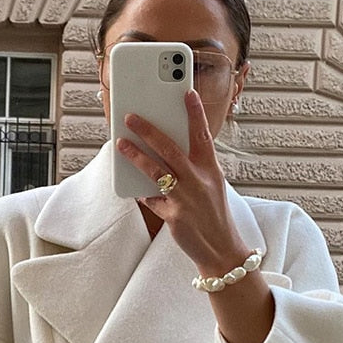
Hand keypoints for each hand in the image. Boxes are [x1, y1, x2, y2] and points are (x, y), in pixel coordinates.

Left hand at [115, 89, 249, 274]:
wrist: (221, 250)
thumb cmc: (214, 214)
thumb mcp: (212, 185)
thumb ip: (194, 167)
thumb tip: (166, 148)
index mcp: (211, 170)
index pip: (203, 135)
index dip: (195, 113)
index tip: (186, 92)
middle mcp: (199, 181)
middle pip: (170, 148)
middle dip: (148, 129)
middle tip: (130, 116)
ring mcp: (186, 199)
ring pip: (155, 171)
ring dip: (135, 155)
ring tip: (120, 143)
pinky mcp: (173, 217)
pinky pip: (151, 199)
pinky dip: (141, 191)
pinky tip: (133, 184)